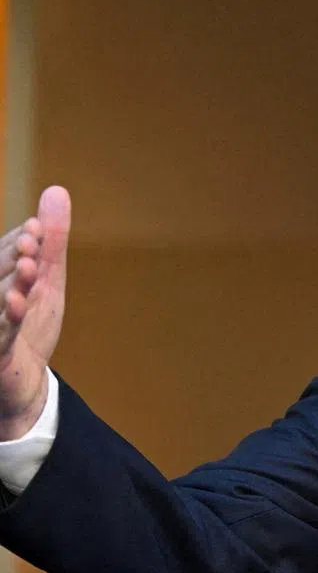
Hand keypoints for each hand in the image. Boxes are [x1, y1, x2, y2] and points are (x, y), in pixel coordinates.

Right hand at [0, 186, 68, 439]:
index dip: (19, 243)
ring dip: (9, 284)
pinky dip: (5, 320)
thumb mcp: (45, 281)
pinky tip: (17, 305)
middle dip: (13, 258)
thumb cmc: (27, 325)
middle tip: (33, 245)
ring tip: (29, 268)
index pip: (3, 255)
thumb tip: (57, 190)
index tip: (37, 231)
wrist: (19, 383)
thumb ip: (50, 242)